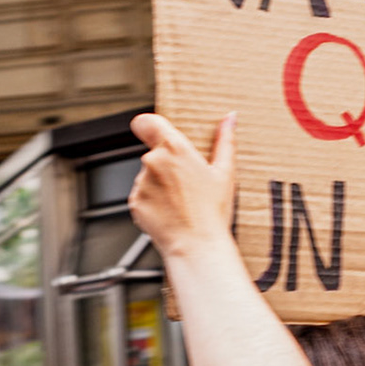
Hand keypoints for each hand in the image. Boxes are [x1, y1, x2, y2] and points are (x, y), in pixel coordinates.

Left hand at [127, 113, 236, 259]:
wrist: (197, 246)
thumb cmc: (212, 213)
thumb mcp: (225, 173)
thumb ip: (225, 141)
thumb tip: (230, 119)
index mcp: (174, 148)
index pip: (146, 122)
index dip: (148, 125)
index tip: (152, 130)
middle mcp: (153, 162)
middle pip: (153, 154)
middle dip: (167, 165)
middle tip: (187, 184)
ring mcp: (141, 183)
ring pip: (148, 177)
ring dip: (160, 185)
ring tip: (181, 202)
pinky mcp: (134, 202)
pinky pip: (142, 196)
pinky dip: (153, 202)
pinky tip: (170, 212)